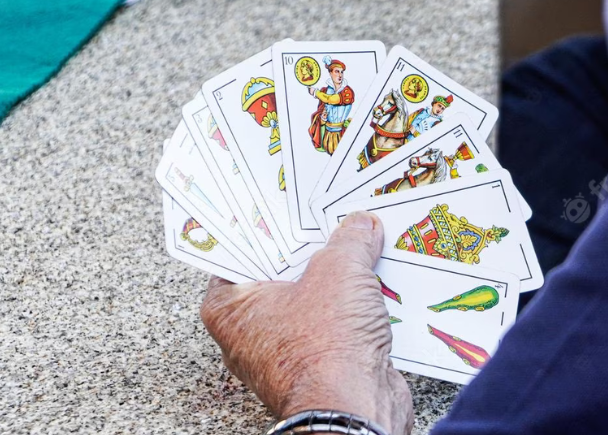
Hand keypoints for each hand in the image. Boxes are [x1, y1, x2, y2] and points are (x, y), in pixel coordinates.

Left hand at [199, 213, 412, 433]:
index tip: (288, 199)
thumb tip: (360, 226)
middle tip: (333, 214)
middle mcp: (249, 332)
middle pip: (281, 271)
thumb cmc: (325, 347)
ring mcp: (284, 350)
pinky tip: (377, 281)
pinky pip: (334, 322)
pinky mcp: (319, 364)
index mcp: (230, 307)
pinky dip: (353, 305)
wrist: (354, 410)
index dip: (268, 222)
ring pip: (311, 297)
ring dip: (338, 277)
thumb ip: (349, 239)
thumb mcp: (339, 269)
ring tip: (362, 242)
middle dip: (311, 246)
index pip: (241, 250)